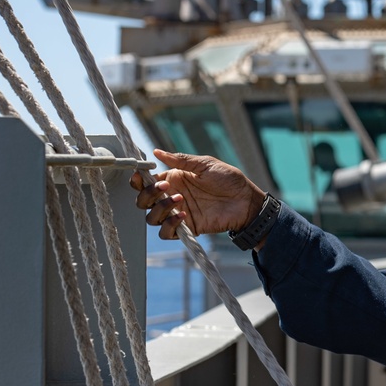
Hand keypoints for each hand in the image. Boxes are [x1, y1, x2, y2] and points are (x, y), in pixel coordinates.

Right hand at [132, 149, 265, 239]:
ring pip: (152, 218)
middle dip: (148, 194)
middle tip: (165, 187)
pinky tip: (183, 215)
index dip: (138, 181)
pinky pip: (167, 233)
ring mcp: (179, 213)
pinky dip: (170, 225)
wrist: (246, 201)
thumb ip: (180, 160)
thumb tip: (157, 152)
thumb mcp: (204, 164)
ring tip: (179, 199)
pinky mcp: (188, 228)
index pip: (145, 182)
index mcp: (174, 179)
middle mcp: (172, 196)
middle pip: (143, 201)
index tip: (140, 177)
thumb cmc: (229, 180)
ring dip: (159, 209)